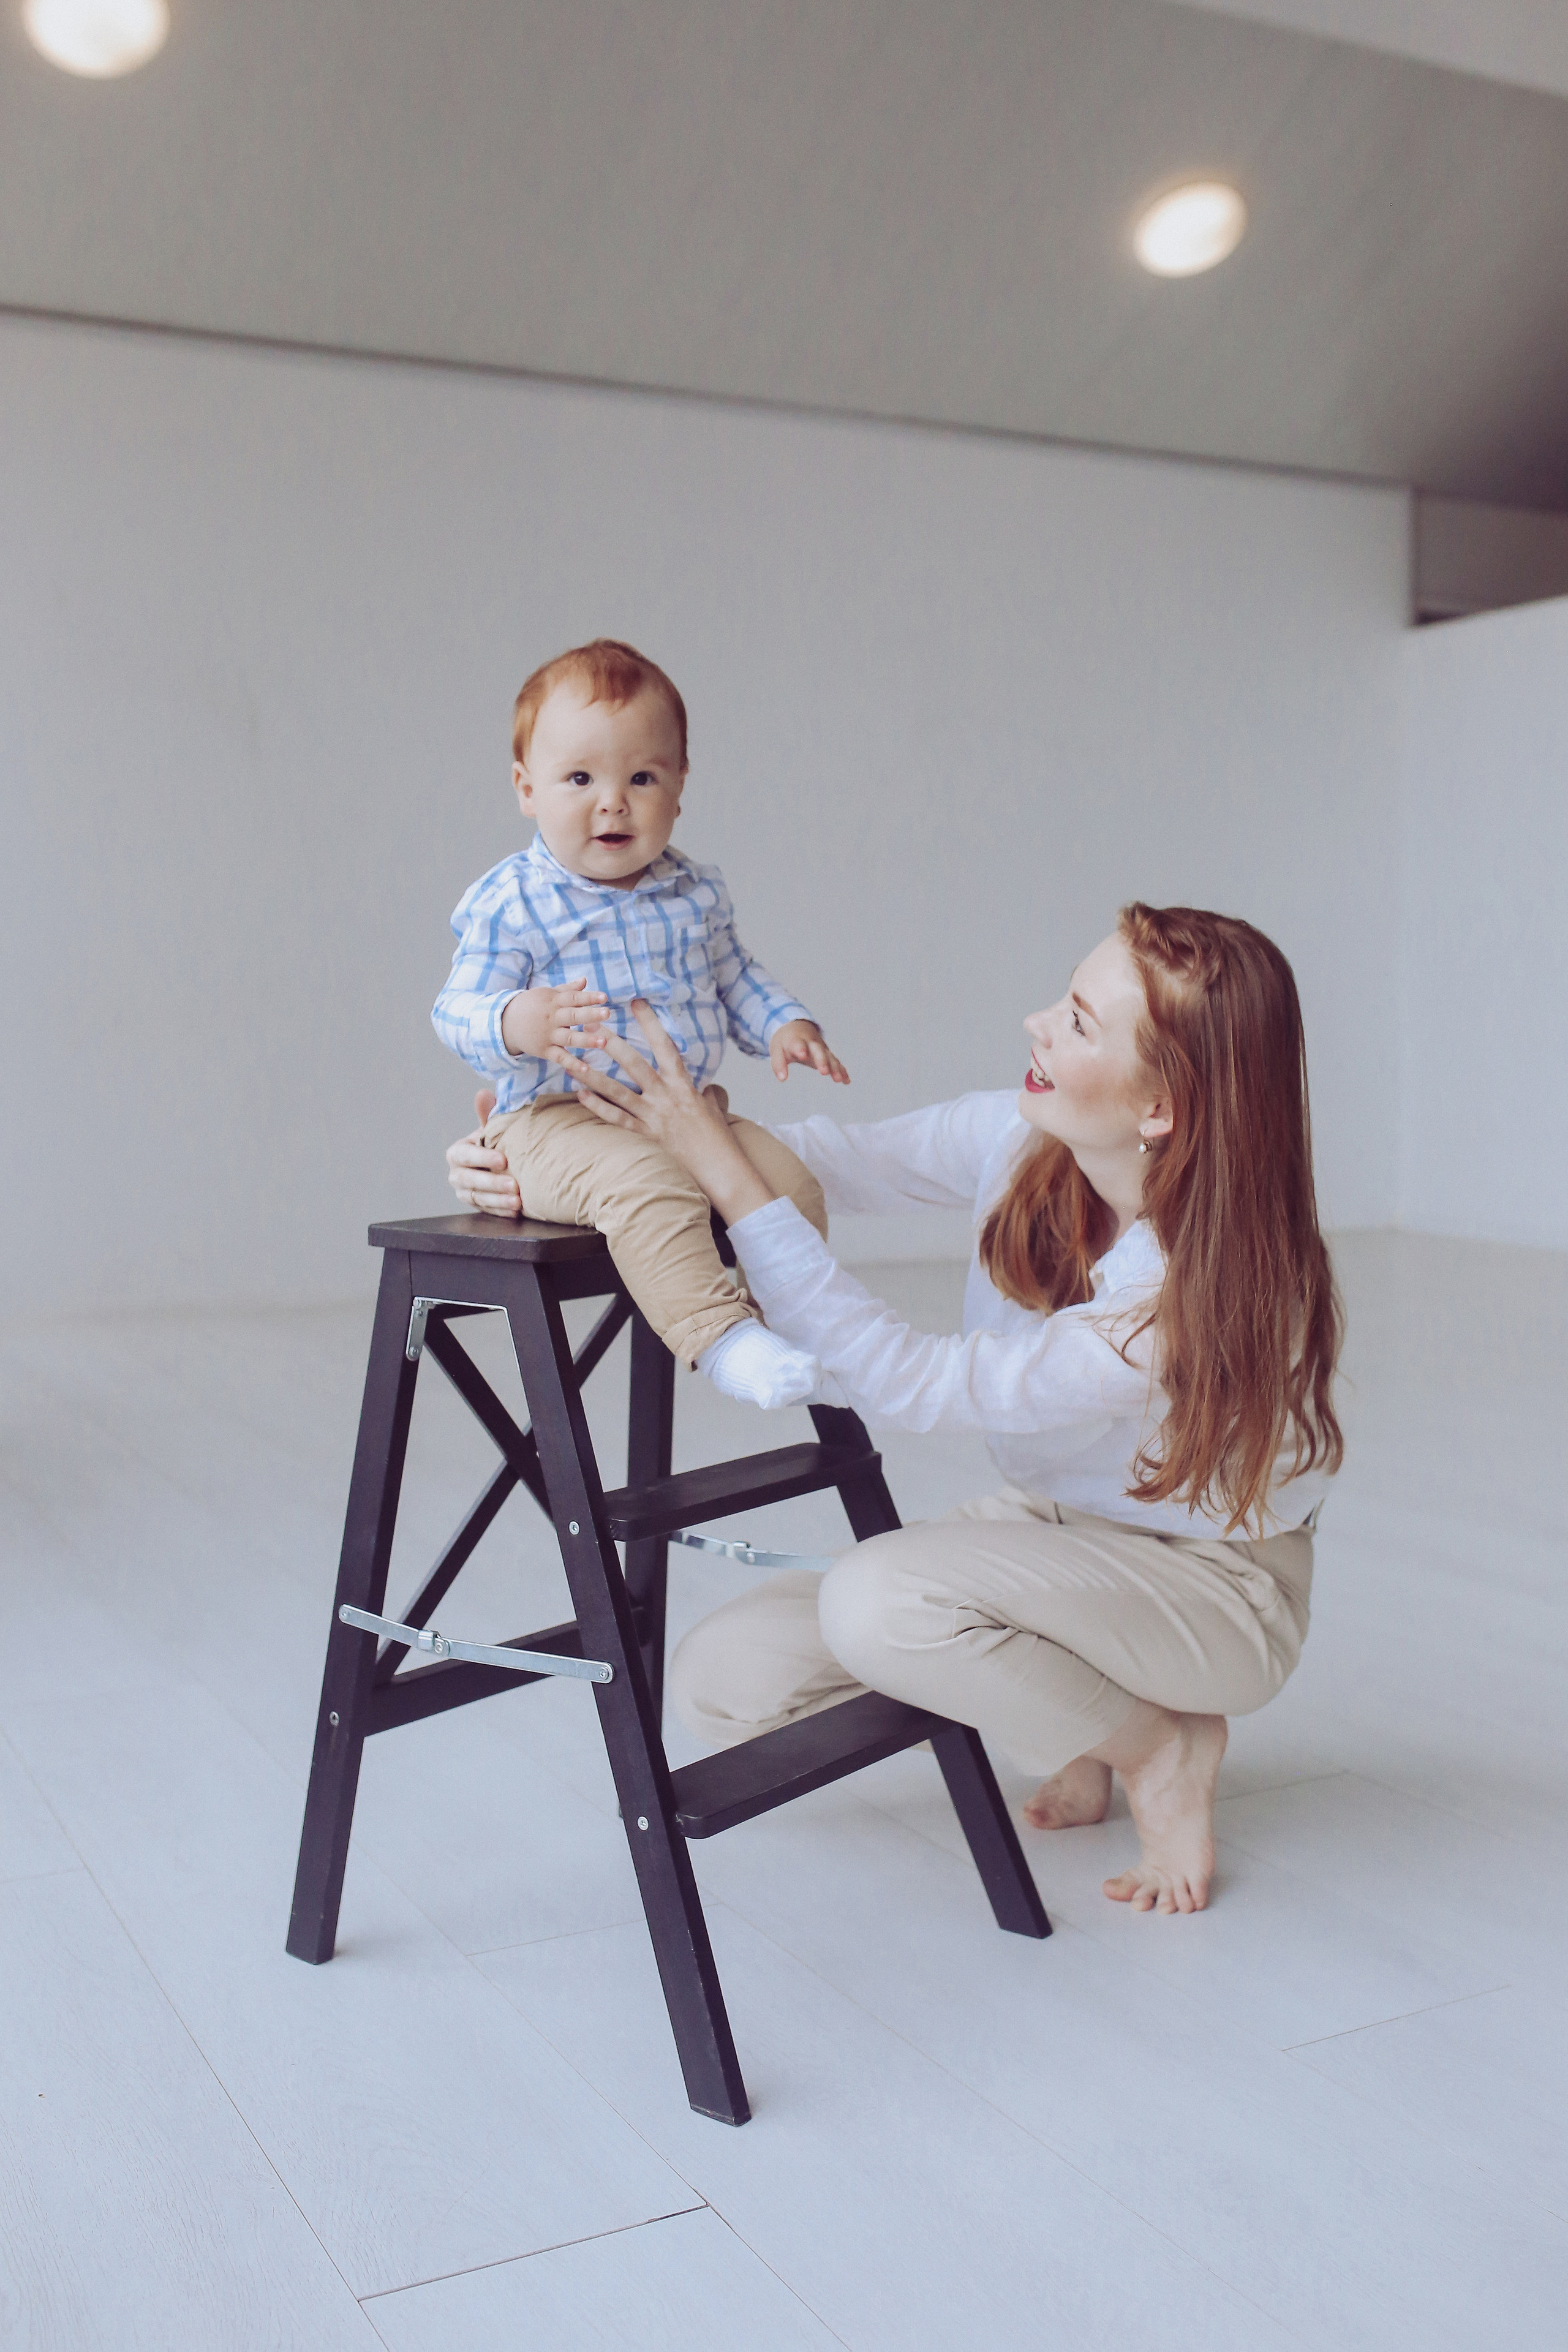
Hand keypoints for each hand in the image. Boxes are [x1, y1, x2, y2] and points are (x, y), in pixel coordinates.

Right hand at [446, 1088, 522, 1217]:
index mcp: (458, 1152)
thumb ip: (487, 1114)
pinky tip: (515, 1210)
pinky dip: (501, 1211)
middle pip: (470, 1180)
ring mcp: (465, 1192)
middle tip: (514, 1185)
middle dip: (492, 1183)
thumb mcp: (492, 1128)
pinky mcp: (477, 1206)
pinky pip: (487, 1211)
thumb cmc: (496, 1141)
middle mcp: (457, 1174)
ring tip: (518, 1201)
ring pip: (478, 1198)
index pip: (465, 1155)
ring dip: (498, 1200)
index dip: (482, 1158)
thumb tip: (483, 1094)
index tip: (504, 1160)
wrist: (501, 1162)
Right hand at [500, 978, 611, 1061]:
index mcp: (553, 1002)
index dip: (588, 997)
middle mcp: (551, 1018)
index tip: (604, 997)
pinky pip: (559, 1057)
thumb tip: (585, 980)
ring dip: (586, 1040)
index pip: (573, 998)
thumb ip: (567, 989)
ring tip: (603, 1042)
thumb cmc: (532, 1005)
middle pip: (573, 1016)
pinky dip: (572, 1063)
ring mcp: (548, 1035)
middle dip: (590, 1015)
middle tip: (607, 1013)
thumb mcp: (547, 995)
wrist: (506, 1022)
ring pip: (569, 1038)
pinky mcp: (544, 1050)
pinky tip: (586, 1068)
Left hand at [556, 1002, 772, 1225]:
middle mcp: (666, 1096)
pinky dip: (599, 1107)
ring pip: (618, 1092)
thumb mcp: (714, 1106)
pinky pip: (618, 1119)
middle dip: (612, 1043)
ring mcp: (654, 1117)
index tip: (636, 1002)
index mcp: (684, 1084)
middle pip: (634, 1064)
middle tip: (591, 1026)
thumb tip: (704, 1086)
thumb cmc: (718, 1138)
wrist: (719, 1167)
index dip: (650, 1023)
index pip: (665, 1046)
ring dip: (594, 1076)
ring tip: (573, 1061)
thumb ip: (706, 1091)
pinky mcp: (646, 1135)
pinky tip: (581, 1095)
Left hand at [768, 1019, 848, 1084]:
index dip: (800, 1048)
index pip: (798, 1044)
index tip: (802, 1055)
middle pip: (818, 1050)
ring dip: (834, 1067)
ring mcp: (821, 1048)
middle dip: (822, 1060)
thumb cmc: (786, 1042)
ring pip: (829, 1057)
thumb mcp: (777, 1050)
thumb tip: (782, 1078)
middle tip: (824, 1071)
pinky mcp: (827, 1054)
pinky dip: (841, 1070)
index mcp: (796, 1040)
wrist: (797, 1027)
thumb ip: (778, 1064)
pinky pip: (836, 1062)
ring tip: (838, 1079)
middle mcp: (811, 1043)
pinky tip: (846, 1081)